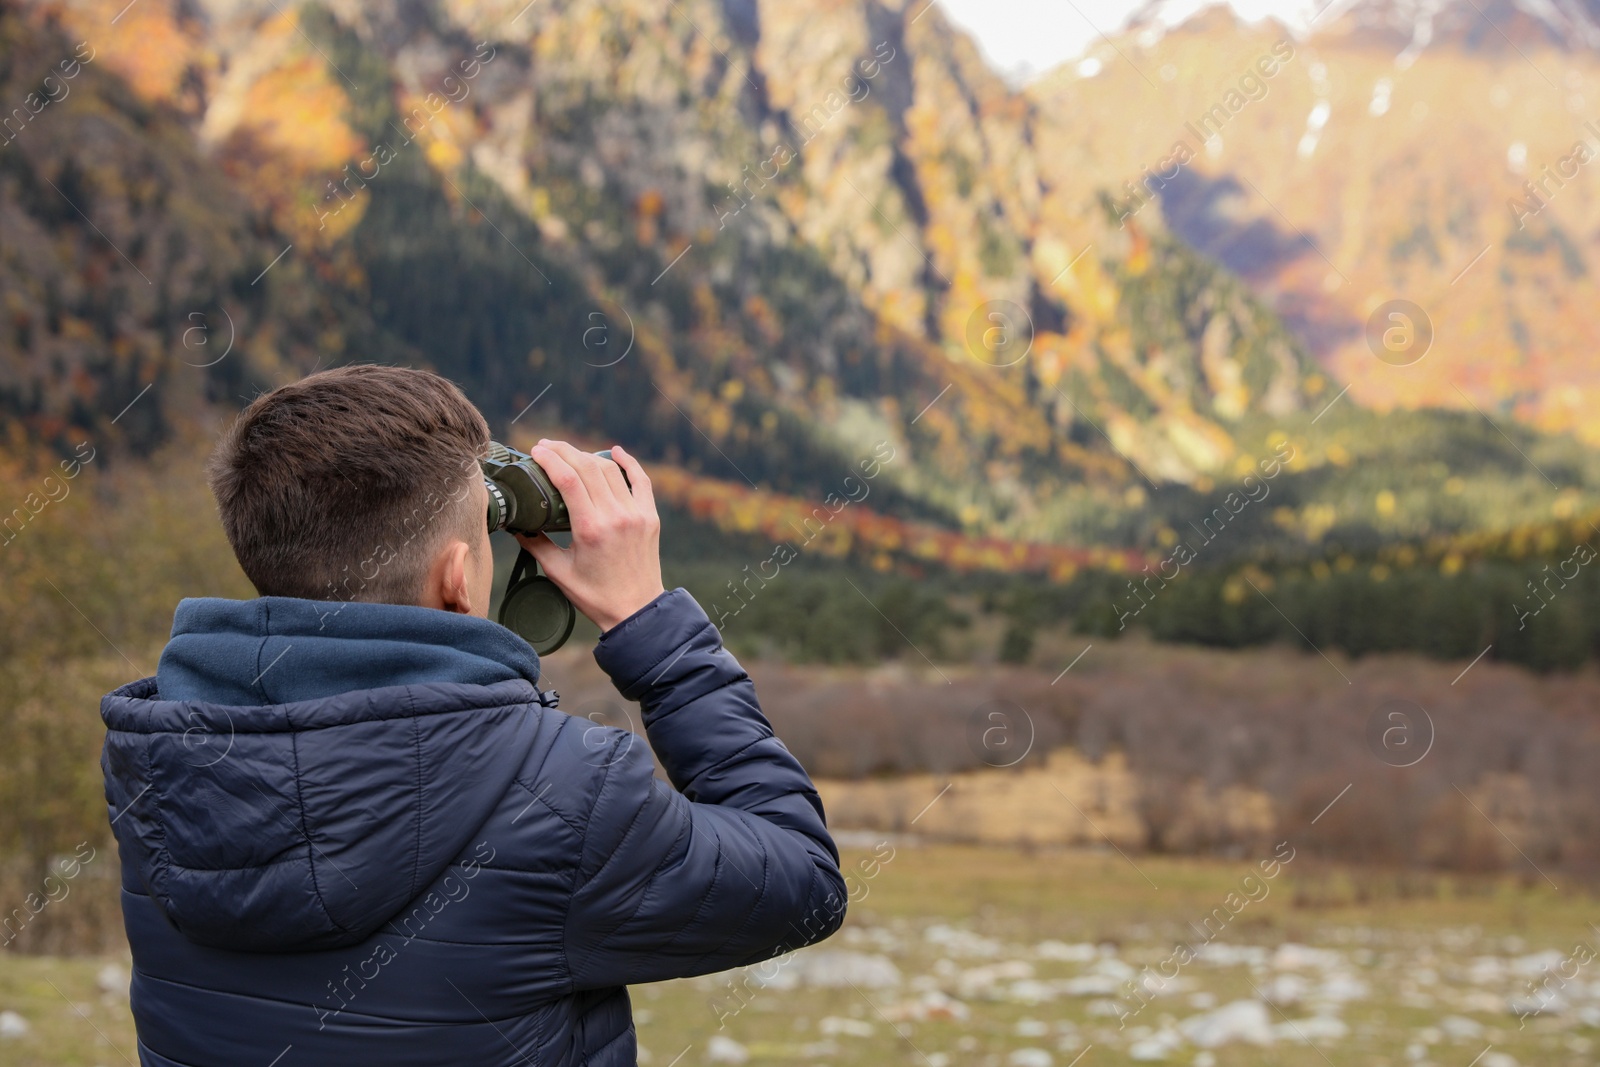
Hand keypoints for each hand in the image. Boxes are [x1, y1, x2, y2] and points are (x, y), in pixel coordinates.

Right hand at [514, 440, 664, 632]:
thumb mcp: (559, 572)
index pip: (569, 480)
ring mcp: (636, 514)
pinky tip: (615, 450)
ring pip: (611, 471)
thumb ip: (536, 545)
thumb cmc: (595, 595)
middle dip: (564, 451)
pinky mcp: (650, 516)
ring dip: (588, 455)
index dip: (551, 459)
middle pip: (588, 468)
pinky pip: (641, 480)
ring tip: (569, 451)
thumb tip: (517, 526)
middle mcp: (615, 516)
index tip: (536, 450)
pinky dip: (629, 462)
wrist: (636, 610)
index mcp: (590, 529)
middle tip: (546, 445)